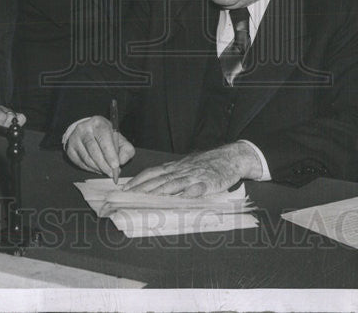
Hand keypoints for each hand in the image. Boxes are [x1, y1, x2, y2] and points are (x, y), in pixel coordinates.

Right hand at [65, 116, 134, 177]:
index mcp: (98, 123)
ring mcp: (75, 139)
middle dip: (105, 165)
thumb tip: (121, 162)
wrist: (88, 130)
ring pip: (87, 159)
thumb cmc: (106, 136)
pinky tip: (97, 169)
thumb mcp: (119, 138)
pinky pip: (80, 163)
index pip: (104, 140)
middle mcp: (84, 129)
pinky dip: (91, 169)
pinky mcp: (70, 149)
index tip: (116, 166)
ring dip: (98, 168)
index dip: (110, 155)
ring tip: (106, 171)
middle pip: (94, 151)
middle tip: (112, 173)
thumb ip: (125, 149)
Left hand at [123, 142, 260, 196]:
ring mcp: (195, 176)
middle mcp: (182, 170)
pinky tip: (181, 198)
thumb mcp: (188, 166)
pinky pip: (197, 188)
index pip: (153, 172)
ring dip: (160, 191)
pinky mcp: (209, 183)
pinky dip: (188, 192)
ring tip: (148, 198)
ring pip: (174, 184)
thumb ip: (174, 176)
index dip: (139, 180)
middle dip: (143, 188)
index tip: (126, 188)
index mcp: (176, 167)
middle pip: (159, 179)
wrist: (231, 157)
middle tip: (128, 196)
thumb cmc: (209, 164)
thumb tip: (156, 185)